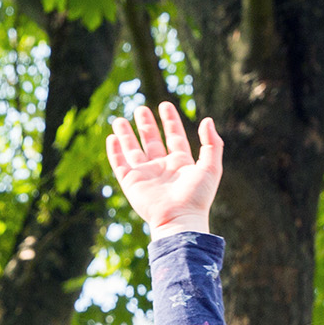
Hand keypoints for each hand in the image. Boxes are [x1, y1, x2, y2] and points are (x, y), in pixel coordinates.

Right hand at [107, 103, 221, 234]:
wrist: (179, 219)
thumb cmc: (197, 197)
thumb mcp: (211, 167)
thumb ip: (212, 143)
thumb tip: (207, 120)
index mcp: (180, 163)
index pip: (174, 137)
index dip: (170, 121)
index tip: (165, 105)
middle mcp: (162, 168)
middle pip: (152, 141)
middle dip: (146, 125)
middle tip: (140, 109)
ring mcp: (145, 175)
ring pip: (133, 150)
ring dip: (126, 135)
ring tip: (119, 119)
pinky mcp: (131, 183)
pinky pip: (120, 164)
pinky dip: (114, 151)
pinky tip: (111, 138)